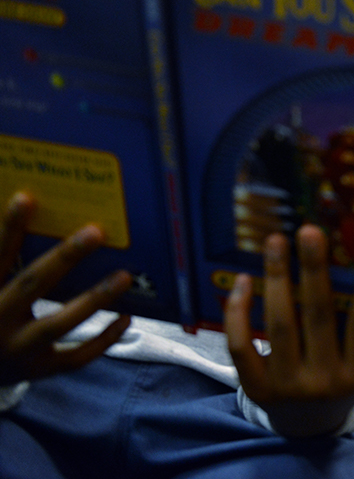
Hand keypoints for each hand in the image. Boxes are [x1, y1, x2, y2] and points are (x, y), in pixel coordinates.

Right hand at [0, 192, 131, 385]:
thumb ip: (10, 263)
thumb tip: (33, 210)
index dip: (9, 229)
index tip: (27, 198)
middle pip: (31, 284)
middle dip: (64, 257)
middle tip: (96, 232)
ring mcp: (18, 350)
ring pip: (58, 324)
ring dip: (94, 299)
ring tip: (124, 276)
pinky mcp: (39, 370)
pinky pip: (76, 357)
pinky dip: (104, 339)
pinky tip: (126, 317)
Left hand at [224, 225, 353, 436]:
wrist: (307, 429)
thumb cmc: (347, 386)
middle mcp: (323, 381)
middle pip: (317, 317)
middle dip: (313, 270)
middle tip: (309, 231)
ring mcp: (286, 385)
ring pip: (279, 324)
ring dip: (276, 278)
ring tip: (276, 241)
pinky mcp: (255, 387)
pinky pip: (241, 345)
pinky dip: (239, 312)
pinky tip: (244, 280)